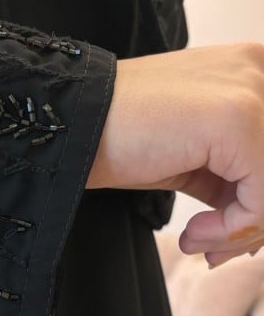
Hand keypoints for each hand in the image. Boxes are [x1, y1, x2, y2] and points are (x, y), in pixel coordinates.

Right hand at [86, 43, 263, 265]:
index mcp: (253, 68)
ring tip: (198, 242)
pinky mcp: (240, 121)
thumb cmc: (122, 138)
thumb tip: (263, 229)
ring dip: (240, 232)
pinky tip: (191, 233)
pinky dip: (230, 230)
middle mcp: (258, 69)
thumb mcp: (198, 156)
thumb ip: (240, 177)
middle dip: (255, 221)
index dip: (258, 203)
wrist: (71, 126)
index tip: (228, 235)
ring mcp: (252, 91)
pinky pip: (262, 201)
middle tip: (215, 248)